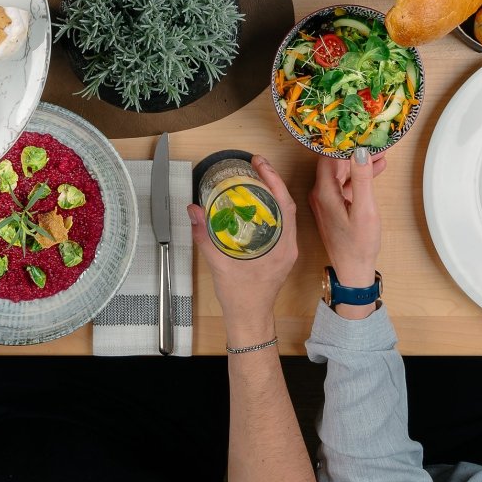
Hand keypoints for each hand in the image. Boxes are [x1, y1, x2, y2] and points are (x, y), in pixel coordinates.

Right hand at [188, 156, 298, 346]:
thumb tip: (194, 210)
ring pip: (284, 212)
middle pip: (287, 204)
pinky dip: (269, 207)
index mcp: (281, 247)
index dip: (274, 180)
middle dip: (272, 180)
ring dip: (272, 192)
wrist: (249, 318)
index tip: (261, 164)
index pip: (285, 205)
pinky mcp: (280, 252)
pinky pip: (279, 222)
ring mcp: (286, 249)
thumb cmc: (240, 296)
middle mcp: (288, 245)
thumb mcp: (219, 264)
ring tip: (255, 176)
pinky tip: (255, 200)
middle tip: (256, 163)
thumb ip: (204, 236)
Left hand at [309, 150, 385, 317]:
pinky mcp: (333, 208)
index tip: (359, 131)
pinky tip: (375, 170)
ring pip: (341, 174)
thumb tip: (360, 151)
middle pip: (334, 163)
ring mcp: (326, 201)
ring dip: (358, 163)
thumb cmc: (358, 244)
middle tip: (375, 140)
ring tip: (381, 153)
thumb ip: (362, 179)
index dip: (343, 142)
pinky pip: (344, 185)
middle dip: (354, 151)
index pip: (328, 156)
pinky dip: (358, 177)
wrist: (353, 270)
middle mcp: (320, 193)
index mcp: (323, 191)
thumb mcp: (365, 210)